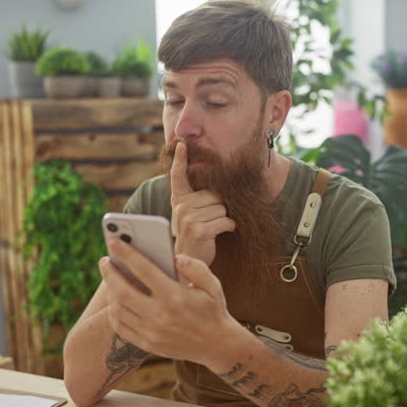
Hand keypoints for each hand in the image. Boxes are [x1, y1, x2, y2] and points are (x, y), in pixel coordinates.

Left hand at [99, 237, 236, 364]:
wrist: (217, 345)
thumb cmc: (213, 309)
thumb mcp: (212, 284)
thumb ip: (195, 267)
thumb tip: (175, 257)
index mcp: (175, 296)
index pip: (144, 270)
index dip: (126, 254)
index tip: (113, 242)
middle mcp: (160, 315)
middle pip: (123, 291)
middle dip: (109, 273)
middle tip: (105, 261)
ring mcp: (152, 332)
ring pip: (118, 310)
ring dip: (110, 292)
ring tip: (110, 279)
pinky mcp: (148, 344)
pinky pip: (121, 327)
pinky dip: (113, 312)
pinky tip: (115, 300)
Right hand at [169, 141, 235, 265]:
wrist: (188, 262)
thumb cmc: (194, 236)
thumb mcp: (190, 215)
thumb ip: (196, 200)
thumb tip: (216, 183)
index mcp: (178, 200)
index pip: (178, 176)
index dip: (180, 160)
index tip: (182, 145)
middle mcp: (180, 206)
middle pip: (214, 195)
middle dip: (219, 207)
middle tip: (210, 221)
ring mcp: (188, 218)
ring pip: (221, 208)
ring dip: (224, 219)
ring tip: (212, 229)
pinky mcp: (199, 230)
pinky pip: (225, 221)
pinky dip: (228, 227)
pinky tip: (220, 234)